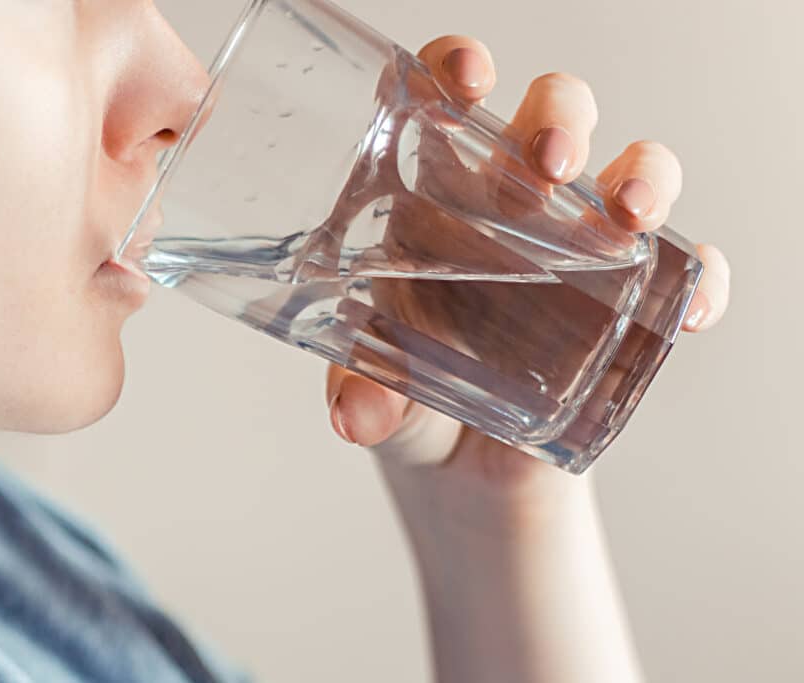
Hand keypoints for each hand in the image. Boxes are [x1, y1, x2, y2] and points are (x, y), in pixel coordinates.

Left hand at [324, 35, 731, 517]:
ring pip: (627, 169)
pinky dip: (699, 276)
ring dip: (643, 173)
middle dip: (560, 118)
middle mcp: (509, 207)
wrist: (461, 462)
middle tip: (547, 163)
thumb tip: (356, 417)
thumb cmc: (410, 394)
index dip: (459, 67)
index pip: (448, 101)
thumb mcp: (378, 388)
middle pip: (550, 117)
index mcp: (433, 200)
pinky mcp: (623, 303)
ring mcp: (574, 248)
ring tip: (630, 214)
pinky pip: (680, 268)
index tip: (466, 81)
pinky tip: (693, 308)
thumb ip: (363, 390)